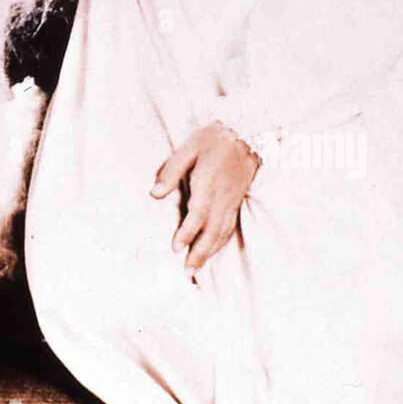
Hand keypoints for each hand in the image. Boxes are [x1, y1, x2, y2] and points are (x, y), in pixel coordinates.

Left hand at [151, 122, 257, 269]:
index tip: (176, 248)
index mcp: (209, 182)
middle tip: (186, 271)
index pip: (198, 214)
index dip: (188, 233)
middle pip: (212, 230)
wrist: (247, 133)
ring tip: (196, 268)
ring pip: (222, 231)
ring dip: (209, 252)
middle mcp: (222, 196)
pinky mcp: (236, 201)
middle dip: (199, 252)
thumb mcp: (189, 148)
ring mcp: (232, 200)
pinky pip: (229, 226)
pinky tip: (212, 250)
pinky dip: (221, 242)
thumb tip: (154, 193)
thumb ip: (171, 171)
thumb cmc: (215, 138)